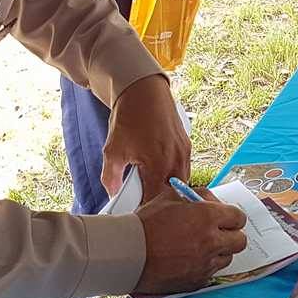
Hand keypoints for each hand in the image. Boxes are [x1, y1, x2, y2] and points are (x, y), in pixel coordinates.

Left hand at [102, 74, 189, 202]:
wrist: (142, 89)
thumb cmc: (130, 117)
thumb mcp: (113, 150)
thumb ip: (111, 177)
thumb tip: (112, 193)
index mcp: (159, 166)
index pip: (156, 200)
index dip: (146, 206)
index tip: (137, 208)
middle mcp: (177, 160)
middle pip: (173, 193)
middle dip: (159, 198)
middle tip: (144, 196)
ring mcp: (184, 152)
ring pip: (180, 181)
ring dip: (168, 185)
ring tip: (151, 181)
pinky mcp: (186, 144)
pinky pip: (183, 167)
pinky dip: (173, 172)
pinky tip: (159, 167)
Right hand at [133, 191, 246, 292]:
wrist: (127, 253)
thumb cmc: (145, 223)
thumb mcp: (170, 196)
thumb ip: (195, 196)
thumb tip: (210, 200)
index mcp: (208, 217)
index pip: (239, 217)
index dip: (232, 216)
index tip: (226, 218)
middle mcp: (211, 242)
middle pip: (240, 241)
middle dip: (231, 235)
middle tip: (219, 233)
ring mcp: (205, 264)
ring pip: (227, 258)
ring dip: (219, 252)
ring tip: (201, 247)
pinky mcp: (196, 281)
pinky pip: (211, 273)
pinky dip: (205, 267)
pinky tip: (189, 260)